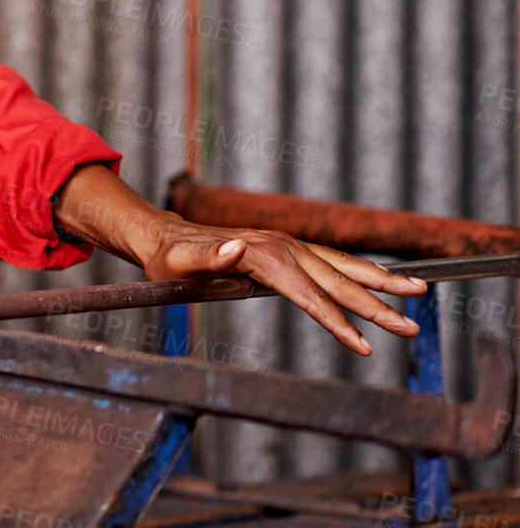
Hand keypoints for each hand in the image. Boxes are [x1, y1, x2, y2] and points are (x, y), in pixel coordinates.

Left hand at [135, 219, 424, 353]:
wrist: (162, 235)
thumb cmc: (168, 258)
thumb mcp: (178, 263)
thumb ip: (205, 257)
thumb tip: (234, 247)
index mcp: (263, 256)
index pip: (309, 296)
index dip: (338, 322)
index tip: (366, 347)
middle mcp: (282, 247)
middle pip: (338, 280)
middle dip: (377, 305)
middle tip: (413, 327)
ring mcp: (287, 245)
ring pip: (342, 265)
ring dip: (381, 280)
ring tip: (420, 290)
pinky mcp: (286, 249)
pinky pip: (331, 261)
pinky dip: (360, 269)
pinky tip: (380, 277)